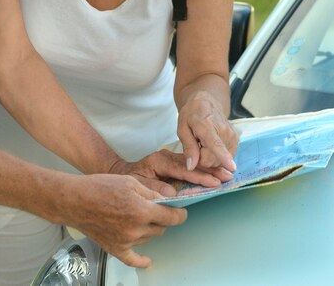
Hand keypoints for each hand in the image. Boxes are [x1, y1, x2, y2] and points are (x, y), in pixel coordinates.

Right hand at [66, 173, 186, 267]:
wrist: (75, 200)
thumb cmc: (100, 187)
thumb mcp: (130, 181)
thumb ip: (151, 192)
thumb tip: (168, 199)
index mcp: (141, 210)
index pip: (171, 217)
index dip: (180, 214)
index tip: (182, 212)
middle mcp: (136, 229)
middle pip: (161, 228)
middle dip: (163, 218)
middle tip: (157, 209)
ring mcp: (126, 241)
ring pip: (149, 238)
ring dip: (150, 229)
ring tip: (139, 217)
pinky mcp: (115, 248)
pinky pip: (133, 259)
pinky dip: (142, 261)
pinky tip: (149, 261)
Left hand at [108, 149, 232, 194]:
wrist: (121, 172)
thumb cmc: (129, 180)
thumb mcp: (137, 184)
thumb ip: (153, 188)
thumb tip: (170, 193)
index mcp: (159, 161)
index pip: (183, 169)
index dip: (199, 176)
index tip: (214, 182)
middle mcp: (166, 157)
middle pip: (192, 163)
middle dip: (211, 169)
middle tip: (228, 175)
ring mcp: (171, 159)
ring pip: (194, 162)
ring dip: (210, 168)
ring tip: (227, 173)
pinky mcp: (174, 162)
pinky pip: (191, 165)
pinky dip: (204, 168)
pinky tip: (216, 173)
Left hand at [177, 94, 238, 172]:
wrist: (206, 103)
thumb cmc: (191, 115)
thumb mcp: (182, 129)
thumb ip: (188, 147)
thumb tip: (191, 167)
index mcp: (207, 126)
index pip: (216, 144)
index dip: (223, 156)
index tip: (232, 167)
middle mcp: (224, 131)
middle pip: (213, 160)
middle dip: (202, 158)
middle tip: (197, 144)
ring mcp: (232, 136)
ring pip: (219, 161)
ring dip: (209, 157)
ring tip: (204, 143)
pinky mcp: (236, 140)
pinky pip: (225, 159)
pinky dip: (217, 156)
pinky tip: (211, 145)